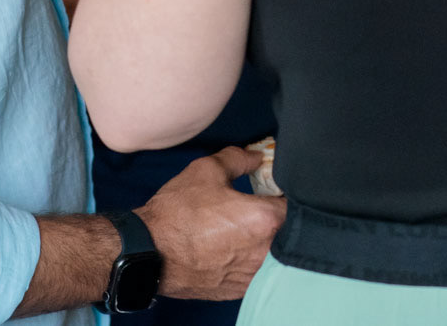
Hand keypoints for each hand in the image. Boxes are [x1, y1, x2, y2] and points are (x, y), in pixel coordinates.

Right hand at [137, 147, 285, 299]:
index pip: (295, 203)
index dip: (286, 192)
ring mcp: (254, 274)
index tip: (274, 188)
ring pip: (276, 254)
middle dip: (279, 218)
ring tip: (246, 229)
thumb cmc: (178, 212)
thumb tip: (257, 157)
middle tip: (261, 207)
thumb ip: (239, 159)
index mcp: (265, 219)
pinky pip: (258, 270)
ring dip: (267, 240)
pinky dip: (253, 259)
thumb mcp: (207, 170)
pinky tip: (234, 248)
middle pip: (290, 232)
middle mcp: (266, 251)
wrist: (151, 252)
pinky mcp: (240, 289)